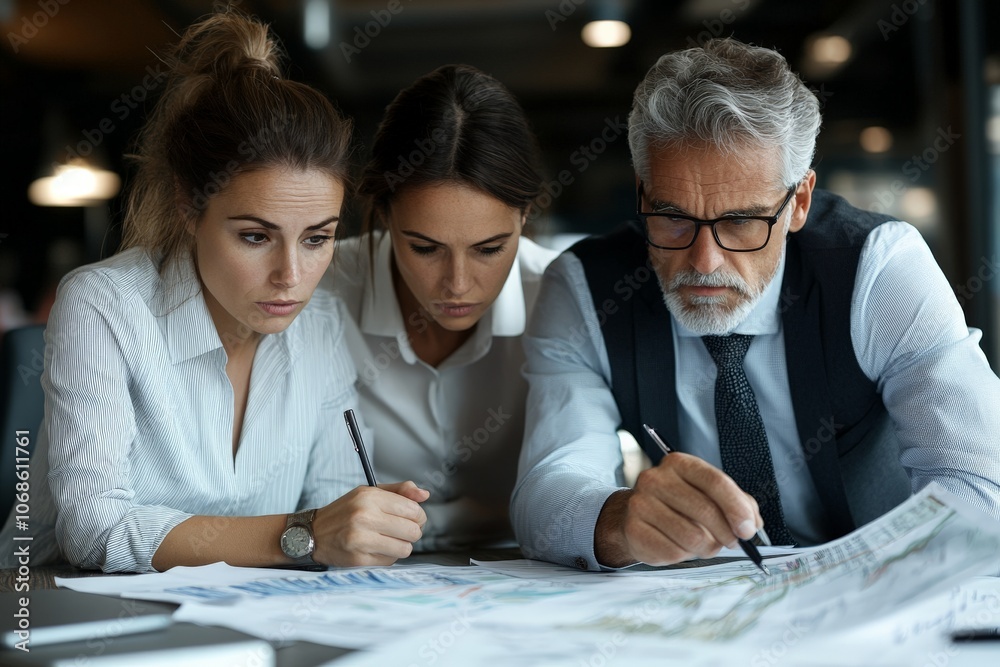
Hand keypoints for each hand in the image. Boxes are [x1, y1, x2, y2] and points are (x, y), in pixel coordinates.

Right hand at [311, 481, 428, 566]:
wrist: (312, 533)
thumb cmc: (345, 512)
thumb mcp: (368, 492)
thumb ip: (399, 491)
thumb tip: (425, 495)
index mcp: (369, 497)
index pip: (413, 510)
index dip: (418, 516)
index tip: (411, 518)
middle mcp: (365, 517)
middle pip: (413, 531)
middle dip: (412, 532)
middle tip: (401, 530)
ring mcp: (361, 540)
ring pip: (405, 549)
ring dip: (401, 546)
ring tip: (388, 539)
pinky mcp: (358, 559)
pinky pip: (390, 561)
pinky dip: (388, 556)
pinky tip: (376, 548)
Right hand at [594, 453, 760, 566]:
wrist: (635, 518)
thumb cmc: (678, 506)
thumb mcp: (709, 495)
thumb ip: (738, 503)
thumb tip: (752, 523)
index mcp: (678, 463)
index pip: (714, 481)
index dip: (736, 507)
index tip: (747, 529)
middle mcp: (656, 478)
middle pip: (705, 510)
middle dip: (726, 533)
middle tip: (731, 542)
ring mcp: (641, 503)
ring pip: (692, 536)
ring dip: (706, 547)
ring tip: (703, 544)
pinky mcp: (633, 529)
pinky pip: (674, 552)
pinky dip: (685, 555)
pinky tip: (679, 546)